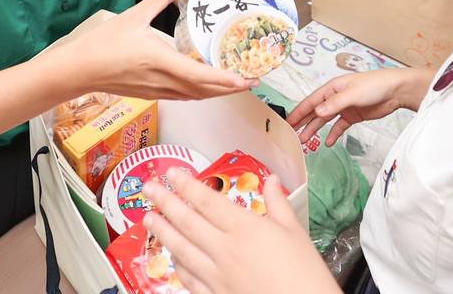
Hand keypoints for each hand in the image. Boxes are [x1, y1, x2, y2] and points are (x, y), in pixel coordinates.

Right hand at [41, 0, 252, 100]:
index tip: (244, 78)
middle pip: (204, 91)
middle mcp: (162, 80)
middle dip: (231, 87)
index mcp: (160, 60)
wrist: (79, 70)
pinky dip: (201, 93)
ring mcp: (157, 91)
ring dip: (218, 92)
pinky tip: (208, 86)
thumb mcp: (134, 16)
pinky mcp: (152, 94)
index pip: (200, 76)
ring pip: (195, 97)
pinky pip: (183, 97)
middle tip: (253, 80)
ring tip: (237, 83)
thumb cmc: (103, 43)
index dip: (225, 79)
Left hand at [143, 170, 337, 293]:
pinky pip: (189, 279)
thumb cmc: (304, 271)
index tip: (171, 173)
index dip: (186, 185)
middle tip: (148, 188)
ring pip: (182, 249)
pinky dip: (178, 265)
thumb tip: (271, 179)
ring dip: (163, 232)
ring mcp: (216, 275)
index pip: (207, 201)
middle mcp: (225, 249)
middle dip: (165, 203)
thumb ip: (278, 203)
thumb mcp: (294, 231)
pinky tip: (172, 257)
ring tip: (148, 218)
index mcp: (244, 228)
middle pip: (187, 222)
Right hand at [288, 68, 431, 145]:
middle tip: (291, 135)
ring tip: (305, 142)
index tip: (288, 123)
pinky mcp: (353, 116)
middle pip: (315, 111)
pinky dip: (333, 134)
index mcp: (332, 88)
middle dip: (303, 123)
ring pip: (325, 120)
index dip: (299, 112)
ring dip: (315, 129)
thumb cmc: (374, 86)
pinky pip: (339, 126)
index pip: (311, 101)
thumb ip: (334, 104)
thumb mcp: (352, 93)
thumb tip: (317, 112)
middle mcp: (335, 98)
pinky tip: (327, 142)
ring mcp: (344, 107)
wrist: (395, 91)